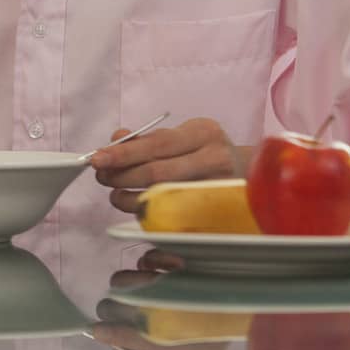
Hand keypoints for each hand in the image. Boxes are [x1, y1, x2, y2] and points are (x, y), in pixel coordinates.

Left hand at [90, 117, 237, 212]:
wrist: (252, 174)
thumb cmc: (208, 152)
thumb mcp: (183, 135)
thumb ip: (148, 138)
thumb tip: (114, 140)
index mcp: (203, 133)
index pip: (156, 143)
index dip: (123, 153)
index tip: (97, 158)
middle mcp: (214, 159)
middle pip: (158, 172)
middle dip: (122, 176)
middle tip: (102, 177)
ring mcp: (218, 188)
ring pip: (163, 197)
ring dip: (130, 198)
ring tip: (115, 194)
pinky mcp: (216, 213)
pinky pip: (174, 216)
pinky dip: (149, 212)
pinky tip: (137, 207)